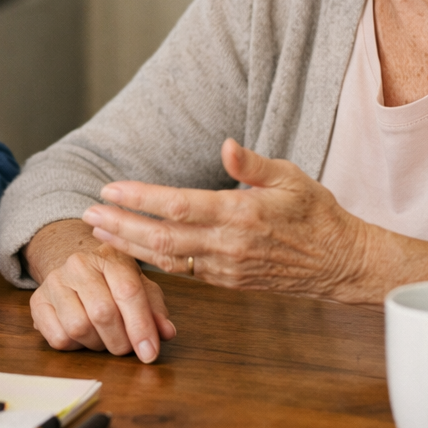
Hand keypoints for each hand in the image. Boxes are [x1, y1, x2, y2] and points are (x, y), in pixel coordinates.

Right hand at [26, 220, 175, 362]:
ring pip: (78, 327)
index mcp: (109, 257)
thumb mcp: (140, 287)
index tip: (150, 352)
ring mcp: (54, 281)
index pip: (128, 292)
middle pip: (102, 313)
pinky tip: (81, 336)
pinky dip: (74, 346)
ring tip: (103, 337)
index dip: (141, 326)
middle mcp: (78, 264)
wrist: (75, 269)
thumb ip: (155, 309)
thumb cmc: (112, 281)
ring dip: (96, 344)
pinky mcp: (37, 301)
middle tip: (125, 347)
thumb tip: (166, 332)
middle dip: (120, 341)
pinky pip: (57, 337)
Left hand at [82, 138, 380, 303]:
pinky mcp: (227, 282)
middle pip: (162, 238)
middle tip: (88, 213)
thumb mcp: (290, 177)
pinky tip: (132, 250)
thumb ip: (252, 164)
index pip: (178, 206)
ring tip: (98, 232)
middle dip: (121, 226)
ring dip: (129, 246)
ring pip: (167, 260)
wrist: (340, 263)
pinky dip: (152, 261)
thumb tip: (225, 145)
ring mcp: (226, 268)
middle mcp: (228, 245)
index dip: (140, 199)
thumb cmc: (317, 213)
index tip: (110, 189)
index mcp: (241, 215)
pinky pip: (182, 271)